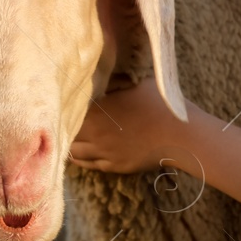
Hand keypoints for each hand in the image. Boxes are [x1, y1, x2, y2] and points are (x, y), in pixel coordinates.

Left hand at [69, 77, 198, 173]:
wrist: (181, 136)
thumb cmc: (162, 104)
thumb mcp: (138, 82)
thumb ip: (115, 81)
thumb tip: (101, 75)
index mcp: (99, 110)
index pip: (69, 109)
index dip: (64, 105)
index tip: (61, 100)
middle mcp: (96, 133)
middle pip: (66, 131)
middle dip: (63, 125)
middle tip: (60, 119)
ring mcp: (105, 152)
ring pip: (73, 151)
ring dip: (68, 142)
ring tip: (66, 135)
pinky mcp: (115, 166)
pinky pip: (88, 164)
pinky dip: (79, 157)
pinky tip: (77, 152)